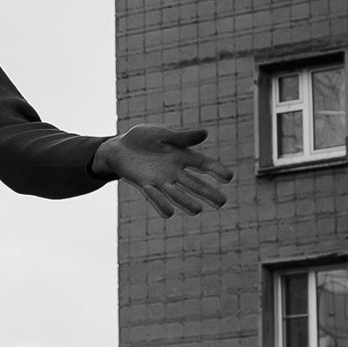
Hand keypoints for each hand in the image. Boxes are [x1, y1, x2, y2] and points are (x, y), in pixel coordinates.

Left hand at [94, 125, 232, 217]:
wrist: (119, 148)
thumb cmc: (143, 138)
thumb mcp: (162, 133)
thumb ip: (181, 137)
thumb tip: (205, 134)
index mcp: (182, 156)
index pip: (203, 164)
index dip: (216, 170)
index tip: (229, 177)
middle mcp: (174, 171)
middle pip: (194, 184)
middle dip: (207, 192)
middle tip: (222, 202)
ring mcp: (159, 179)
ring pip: (176, 193)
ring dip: (186, 202)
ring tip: (198, 211)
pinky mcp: (144, 184)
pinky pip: (153, 195)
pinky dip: (160, 203)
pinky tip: (169, 213)